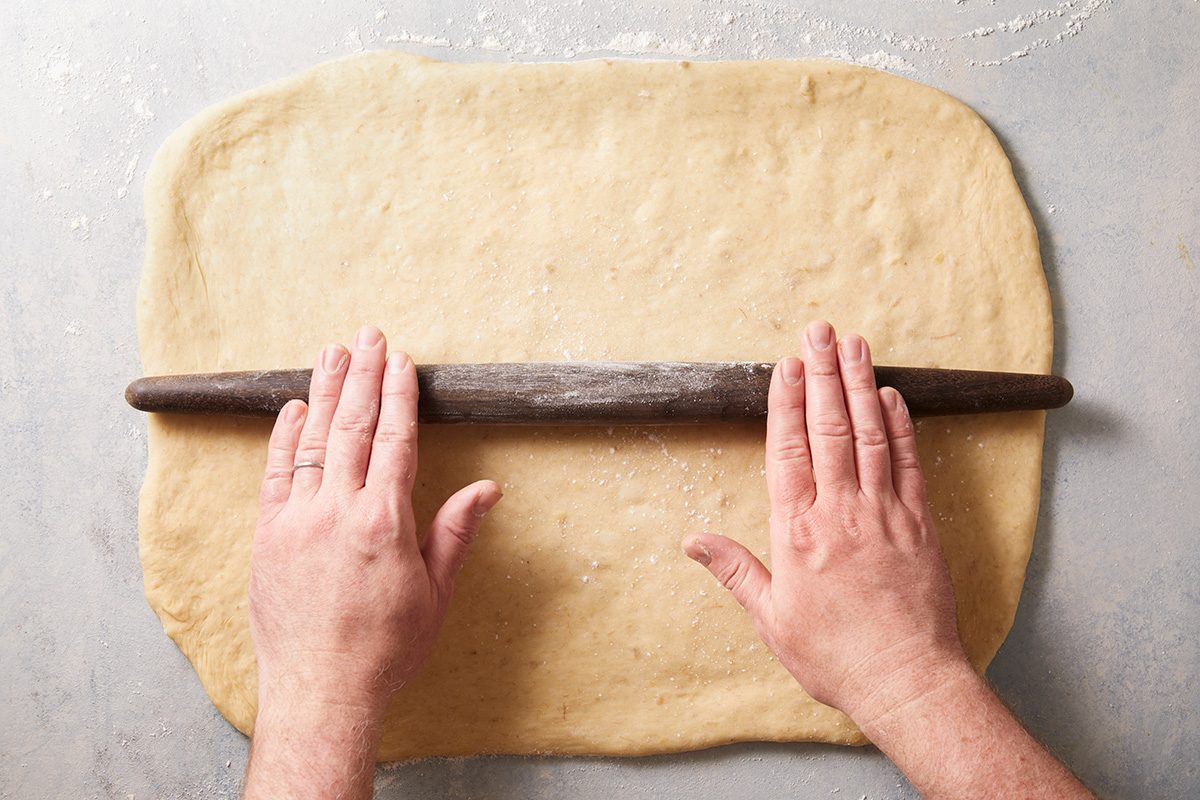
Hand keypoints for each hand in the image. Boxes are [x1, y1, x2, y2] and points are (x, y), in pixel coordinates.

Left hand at [249, 326, 500, 722]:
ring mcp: (296, 520)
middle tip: (370, 335)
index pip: (395, 440)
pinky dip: (283, 436)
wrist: (320, 691)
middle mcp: (337, 511)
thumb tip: (489, 489)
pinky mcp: (266, 536)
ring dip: (325, 391)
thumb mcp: (435, 593)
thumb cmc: (385, 649)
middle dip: (364, 375)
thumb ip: (455, 532)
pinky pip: (273, 473)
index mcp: (384, 522)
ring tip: (334, 351)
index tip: (403, 361)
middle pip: (353, 427)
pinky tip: (294, 406)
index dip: (400, 395)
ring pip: (312, 440)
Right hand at [683, 320, 965, 723]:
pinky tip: (892, 397)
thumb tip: (692, 540)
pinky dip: (901, 426)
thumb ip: (734, 570)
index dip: (786, 403)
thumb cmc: (834, 655)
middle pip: (829, 429)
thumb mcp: (770, 619)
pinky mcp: (920, 524)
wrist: (906, 680)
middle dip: (823, 374)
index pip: (788, 451)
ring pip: (870, 435)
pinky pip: (910, 464)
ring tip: (854, 344)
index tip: (786, 364)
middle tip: (819, 330)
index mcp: (798, 532)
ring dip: (860, 385)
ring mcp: (885, 514)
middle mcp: (841, 512)